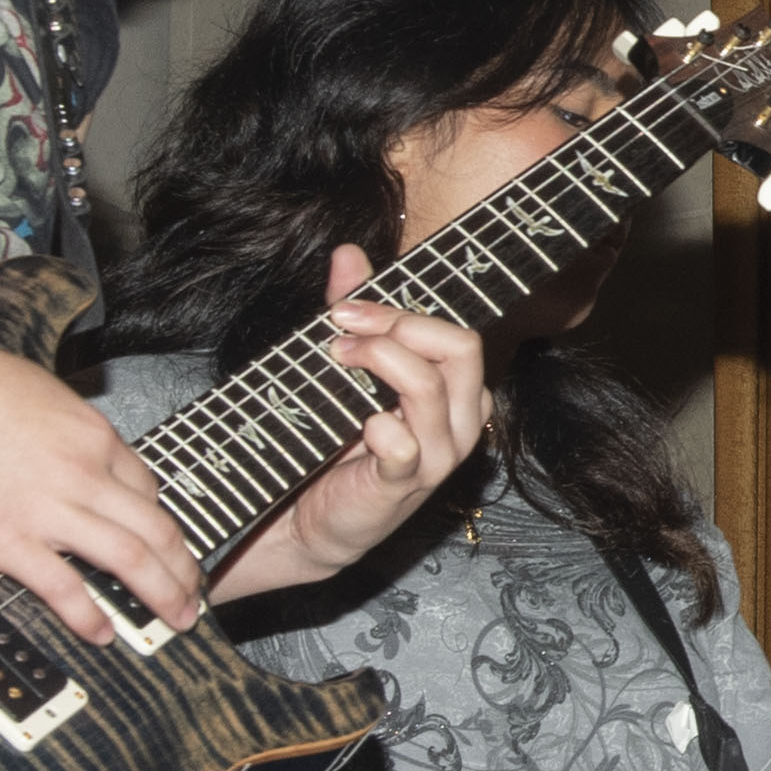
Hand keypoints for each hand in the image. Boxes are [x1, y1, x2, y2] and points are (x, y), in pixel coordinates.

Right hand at [0, 318, 203, 642]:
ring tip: (175, 620)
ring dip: (162, 595)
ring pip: (130, 558)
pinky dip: (90, 616)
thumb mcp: (40, 391)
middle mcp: (82, 471)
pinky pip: (63, 587)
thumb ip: (67, 428)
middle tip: (193, 595)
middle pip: (157, 529)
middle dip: (184, 569)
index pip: (147, 488)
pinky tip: (102, 634)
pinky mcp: (5, 538)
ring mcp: (47, 507)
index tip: (166, 546)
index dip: (162, 525)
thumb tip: (76, 448)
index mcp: (92, 434)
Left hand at [215, 242, 494, 598]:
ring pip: (430, 387)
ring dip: (378, 361)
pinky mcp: (403, 487)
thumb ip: (355, 310)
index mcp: (458, 392)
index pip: (457, 335)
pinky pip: (405, 446)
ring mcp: (437, 458)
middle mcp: (461, 422)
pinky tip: (358, 424)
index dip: (401, 312)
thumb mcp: (349, 368)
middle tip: (342, 329)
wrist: (310, 518)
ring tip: (334, 359)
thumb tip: (348, 253)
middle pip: (461, 349)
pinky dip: (379, 427)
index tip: (344, 308)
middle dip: (398, 326)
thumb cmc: (336, 441)